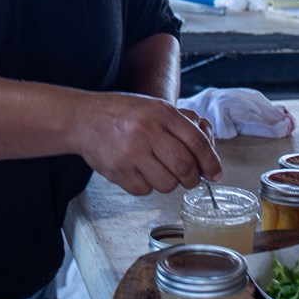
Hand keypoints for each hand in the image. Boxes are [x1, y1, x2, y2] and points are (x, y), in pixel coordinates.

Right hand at [73, 93, 223, 197]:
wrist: (83, 119)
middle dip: (193, 178)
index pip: (197, 142)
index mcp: (161, 113)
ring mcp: (131, 152)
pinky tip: (140, 171)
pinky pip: (145, 190)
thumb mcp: (155, 109)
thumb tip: (207, 158)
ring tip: (159, 171)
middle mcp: (146, 131)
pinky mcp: (118, 171)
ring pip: (167, 183)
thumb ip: (182, 128)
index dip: (211, 162)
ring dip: (169, 182)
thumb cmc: (123, 114)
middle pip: (185, 167)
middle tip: (191, 179)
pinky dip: (147, 186)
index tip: (216, 174)